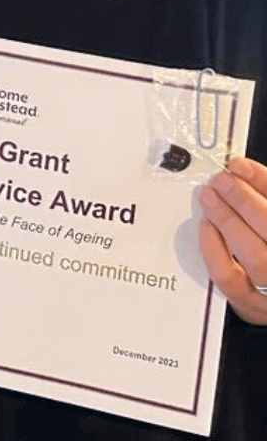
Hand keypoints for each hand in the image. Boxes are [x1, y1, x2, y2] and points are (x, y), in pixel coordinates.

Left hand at [199, 157, 266, 323]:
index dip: (261, 179)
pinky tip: (206, 227)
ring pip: (256, 256)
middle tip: (220, 180)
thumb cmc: (264, 239)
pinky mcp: (250, 304)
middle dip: (244, 201)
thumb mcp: (265, 212)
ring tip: (209, 197)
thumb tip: (236, 168)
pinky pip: (229, 278)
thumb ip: (261, 192)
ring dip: (228, 221)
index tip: (236, 164)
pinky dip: (214, 248)